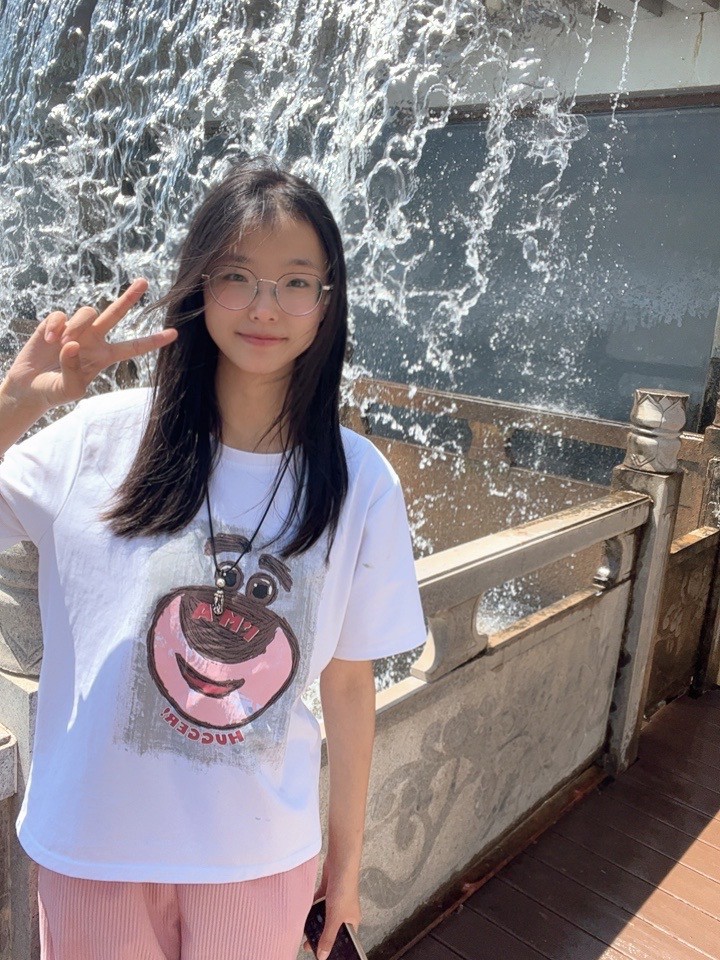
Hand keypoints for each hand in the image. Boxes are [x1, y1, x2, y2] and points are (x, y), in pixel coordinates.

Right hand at [3, 278, 176, 410]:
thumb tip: (71, 344)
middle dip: (130, 297)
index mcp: (105, 356)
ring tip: (61, 344)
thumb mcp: (70, 390)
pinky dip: (55, 327)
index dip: (153, 341)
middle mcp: (94, 339)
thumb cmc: (54, 391)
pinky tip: (47, 341)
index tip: (174, 334)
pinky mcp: (55, 323)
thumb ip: (73, 371)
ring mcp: (75, 329)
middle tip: (145, 282)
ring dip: (76, 326)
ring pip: (87, 312)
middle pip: (115, 313)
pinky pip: (61, 315)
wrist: (29, 387)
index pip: (133, 347)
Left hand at [304, 861, 361, 959]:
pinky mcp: (328, 891)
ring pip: (324, 916)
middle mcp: (344, 912)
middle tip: (308, 944)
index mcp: (352, 921)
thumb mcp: (335, 917)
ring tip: (304, 930)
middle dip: (321, 936)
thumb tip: (323, 955)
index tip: (321, 955)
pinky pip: (318, 903)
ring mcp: (335, 901)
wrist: (340, 861)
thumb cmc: (344, 887)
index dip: (334, 948)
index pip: (344, 940)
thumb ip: (328, 936)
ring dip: (315, 921)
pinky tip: (304, 911)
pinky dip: (312, 907)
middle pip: (332, 928)